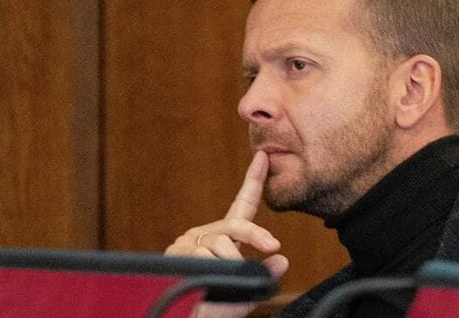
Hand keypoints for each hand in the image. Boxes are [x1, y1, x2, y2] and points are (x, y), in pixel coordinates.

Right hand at [165, 151, 288, 316]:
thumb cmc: (213, 306)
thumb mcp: (244, 291)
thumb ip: (262, 276)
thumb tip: (282, 261)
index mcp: (224, 238)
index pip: (242, 205)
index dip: (254, 180)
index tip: (264, 156)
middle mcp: (206, 235)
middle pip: (235, 224)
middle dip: (255, 234)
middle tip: (271, 245)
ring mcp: (189, 243)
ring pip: (221, 244)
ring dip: (230, 264)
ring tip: (222, 281)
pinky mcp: (176, 253)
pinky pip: (203, 255)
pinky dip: (212, 268)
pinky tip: (205, 279)